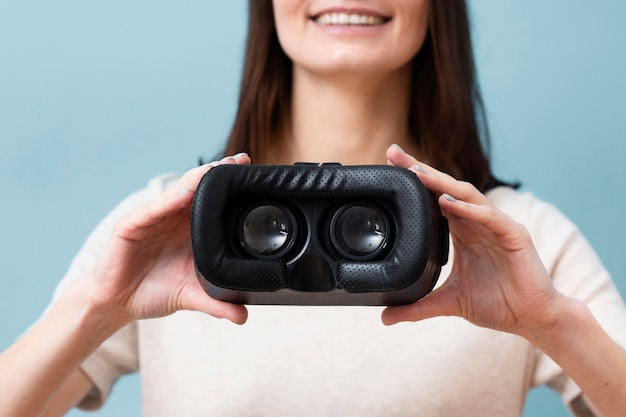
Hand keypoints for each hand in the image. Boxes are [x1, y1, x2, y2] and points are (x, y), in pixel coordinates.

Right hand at [87, 153, 250, 324]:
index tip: (251, 171)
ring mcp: (152, 220)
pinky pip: (151, 211)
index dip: (229, 187)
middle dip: (218, 173)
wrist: (116, 304)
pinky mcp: (131, 227)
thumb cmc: (152, 292)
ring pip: (176, 193)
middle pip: (198, 189)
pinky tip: (183, 195)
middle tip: (241, 159)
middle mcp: (173, 218)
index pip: (212, 201)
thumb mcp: (191, 297)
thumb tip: (244, 318)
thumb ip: (217, 304)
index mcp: (189, 230)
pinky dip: (166, 202)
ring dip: (197, 180)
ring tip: (217, 168)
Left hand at [383, 145, 560, 339]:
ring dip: (441, 183)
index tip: (389, 166)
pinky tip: (448, 202)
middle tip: (395, 154)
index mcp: (461, 231)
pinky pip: (490, 217)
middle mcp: (477, 223)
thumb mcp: (448, 303)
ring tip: (416, 173)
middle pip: (446, 188)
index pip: (434, 198)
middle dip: (421, 170)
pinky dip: (469, 209)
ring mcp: (496, 226)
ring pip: (467, 196)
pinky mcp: (514, 236)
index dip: (414, 182)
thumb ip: (417, 308)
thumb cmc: (496, 304)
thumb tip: (384, 319)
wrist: (532, 320)